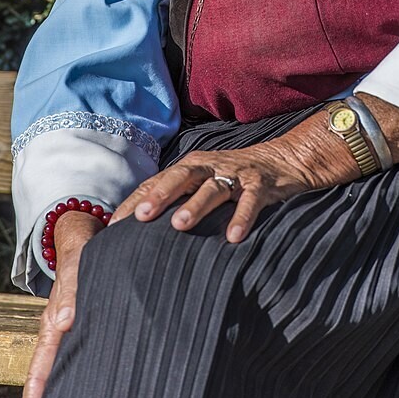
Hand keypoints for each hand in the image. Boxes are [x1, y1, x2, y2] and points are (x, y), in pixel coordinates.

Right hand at [20, 212, 100, 397]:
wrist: (87, 233)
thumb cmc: (80, 249)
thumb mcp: (76, 266)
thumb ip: (70, 292)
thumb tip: (64, 323)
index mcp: (51, 323)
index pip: (38, 370)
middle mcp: (60, 330)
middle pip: (50, 375)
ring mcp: (72, 327)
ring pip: (68, 365)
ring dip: (69, 387)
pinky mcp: (86, 321)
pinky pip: (83, 351)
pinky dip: (86, 368)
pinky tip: (100, 380)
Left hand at [109, 130, 353, 244]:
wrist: (286, 160)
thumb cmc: (235, 179)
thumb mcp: (205, 184)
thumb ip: (180, 201)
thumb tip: (141, 233)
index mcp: (191, 168)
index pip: (157, 183)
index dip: (135, 203)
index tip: (113, 228)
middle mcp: (210, 167)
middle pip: (181, 177)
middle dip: (160, 195)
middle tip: (140, 216)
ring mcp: (236, 174)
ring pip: (212, 187)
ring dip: (195, 205)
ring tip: (179, 225)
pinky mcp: (262, 185)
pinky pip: (250, 201)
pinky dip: (241, 217)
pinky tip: (233, 237)